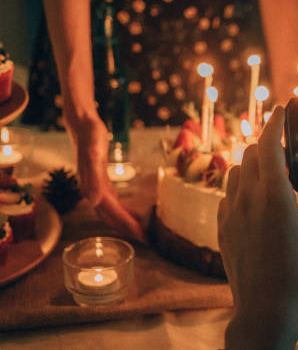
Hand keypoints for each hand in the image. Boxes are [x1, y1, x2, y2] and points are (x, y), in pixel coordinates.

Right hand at [68, 115, 144, 242]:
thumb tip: (94, 202)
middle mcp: (93, 191)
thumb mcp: (93, 153)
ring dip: (124, 222)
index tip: (141, 236)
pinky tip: (131, 213)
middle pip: (112, 217)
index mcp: (93, 188)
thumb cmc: (90, 137)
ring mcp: (96, 187)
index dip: (127, 225)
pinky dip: (122, 210)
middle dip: (127, 229)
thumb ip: (92, 177)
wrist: (82, 125)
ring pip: (111, 212)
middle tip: (146, 240)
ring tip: (140, 231)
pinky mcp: (101, 181)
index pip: (113, 213)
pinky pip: (112, 202)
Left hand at [218, 106, 297, 348]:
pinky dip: (240, 188)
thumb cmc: (297, 275)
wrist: (265, 310)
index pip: (269, 145)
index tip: (282, 108)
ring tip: (269, 174)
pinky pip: (227, 196)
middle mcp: (247, 200)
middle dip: (267, 143)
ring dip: (251, 164)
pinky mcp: (222, 229)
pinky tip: (254, 202)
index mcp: (274, 197)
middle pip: (251, 153)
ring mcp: (230, 214)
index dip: (275, 123)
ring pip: (235, 172)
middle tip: (283, 145)